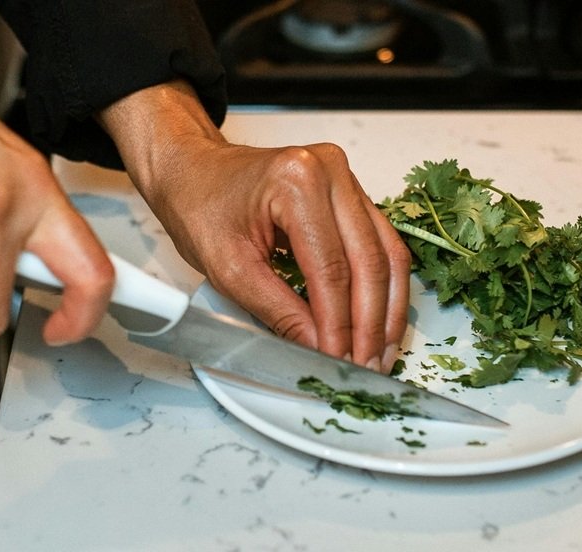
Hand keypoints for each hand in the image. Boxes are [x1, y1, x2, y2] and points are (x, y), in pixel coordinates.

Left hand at [99, 81, 409, 371]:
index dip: (339, 324)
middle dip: (370, 323)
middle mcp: (330, 171)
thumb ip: (278, 311)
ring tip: (381, 353)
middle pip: (368, 260)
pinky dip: (383, 286)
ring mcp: (346, 178)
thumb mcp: (228, 268)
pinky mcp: (352, 192)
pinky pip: (382, 242)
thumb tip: (318, 348)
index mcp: (296, 183)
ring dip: (387, 309)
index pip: (331, 268)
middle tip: (367, 367)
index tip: (338, 362)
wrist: (194, 171)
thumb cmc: (200, 206)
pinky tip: (381, 320)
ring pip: (387, 252)